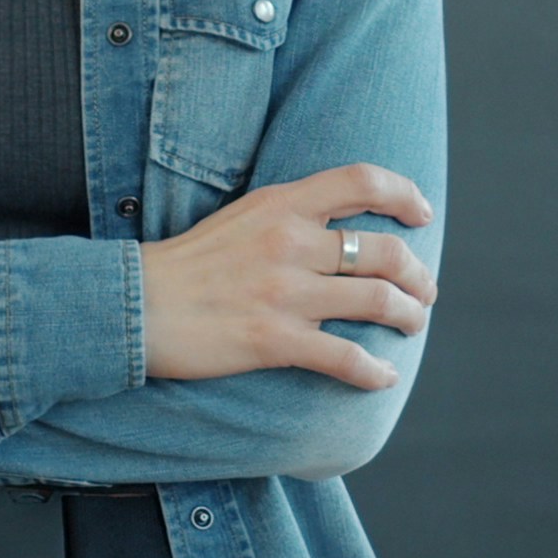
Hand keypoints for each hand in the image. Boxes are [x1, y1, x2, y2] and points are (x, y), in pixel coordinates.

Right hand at [138, 164, 436, 390]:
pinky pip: (346, 357)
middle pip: (386, 250)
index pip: (361, 181)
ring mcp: (285, 292)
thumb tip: (336, 230)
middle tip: (423, 291)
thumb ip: (288, 216)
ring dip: (408, 316)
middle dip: (418, 275)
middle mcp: (290, 242)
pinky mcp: (275, 339)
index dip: (404, 194)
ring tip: (412, 325)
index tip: (421, 214)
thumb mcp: (239, 217)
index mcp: (280, 204)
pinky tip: (383, 376)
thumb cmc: (185, 265)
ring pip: (378, 300)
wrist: (134, 305)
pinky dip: (374, 371)